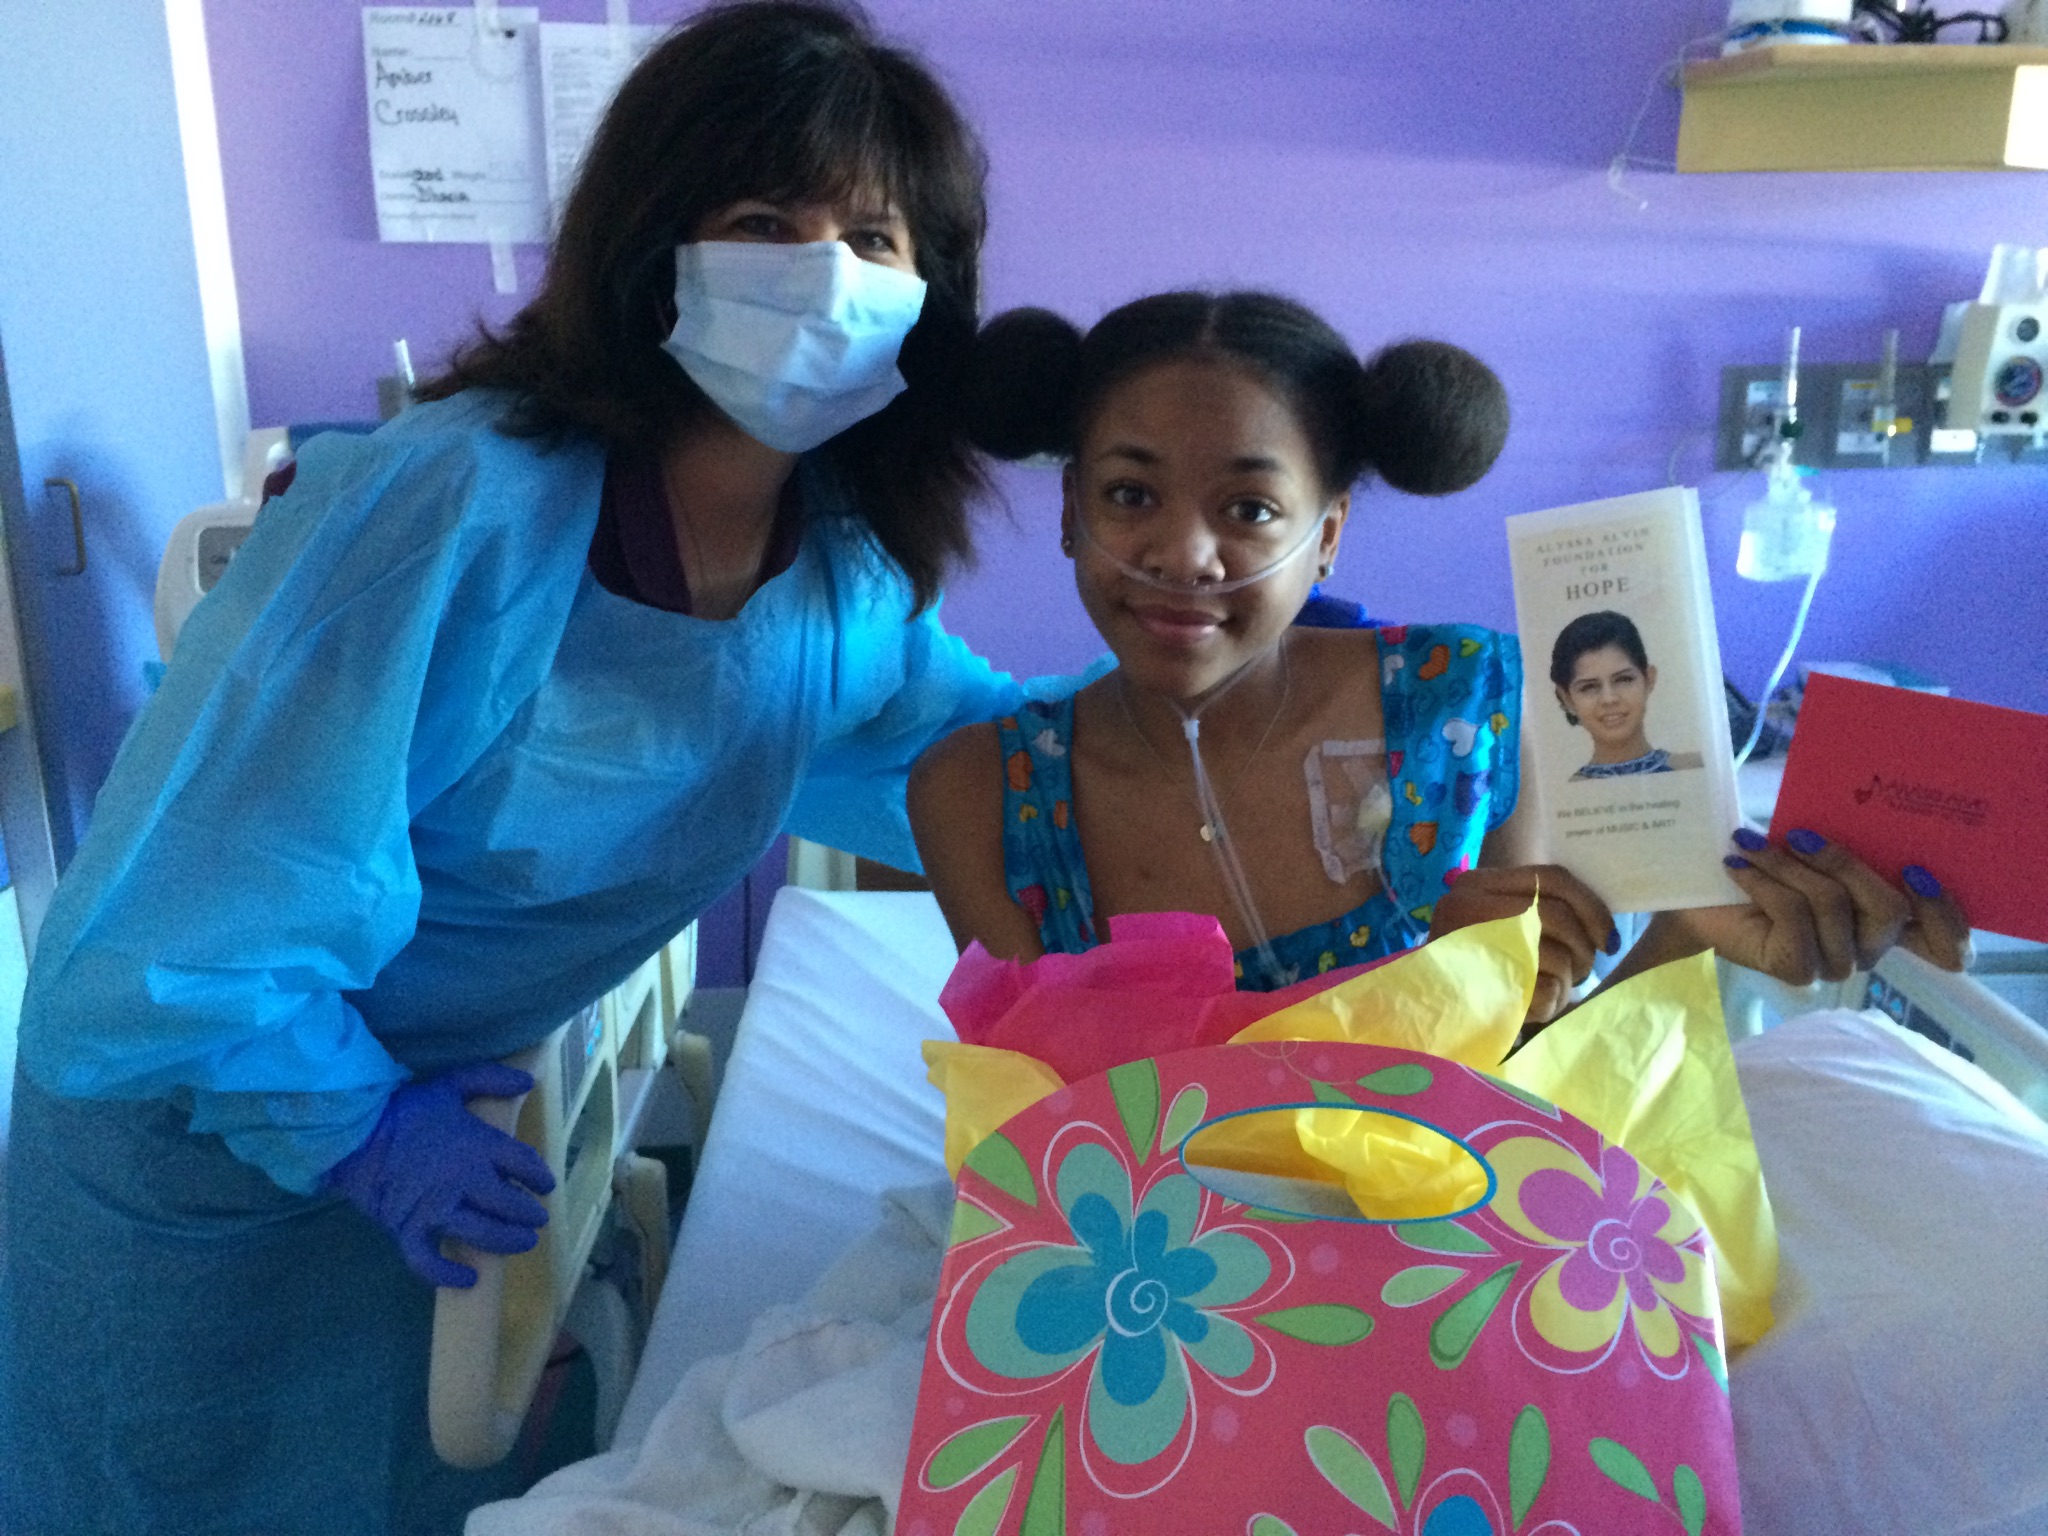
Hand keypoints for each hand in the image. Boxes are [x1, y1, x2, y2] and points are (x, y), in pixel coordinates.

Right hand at [324, 1063, 554, 1288]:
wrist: (352, 1132)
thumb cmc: (404, 1109)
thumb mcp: (450, 1084)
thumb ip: (490, 1078)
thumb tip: (528, 1081)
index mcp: (478, 1144)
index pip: (523, 1164)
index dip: (539, 1177)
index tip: (545, 1186)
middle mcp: (463, 1180)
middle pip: (508, 1203)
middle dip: (529, 1213)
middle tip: (537, 1219)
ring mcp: (435, 1208)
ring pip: (482, 1233)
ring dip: (507, 1241)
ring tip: (524, 1242)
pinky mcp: (407, 1228)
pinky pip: (429, 1260)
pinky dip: (448, 1274)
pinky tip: (469, 1279)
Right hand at [1430, 864, 1617, 1024]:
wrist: (1430, 1010)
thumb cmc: (1472, 964)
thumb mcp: (1498, 921)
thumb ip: (1535, 907)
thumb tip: (1599, 917)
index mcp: (1476, 884)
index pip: (1552, 878)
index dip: (1592, 906)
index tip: (1607, 936)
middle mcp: (1469, 905)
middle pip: (1559, 916)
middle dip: (1585, 946)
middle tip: (1585, 969)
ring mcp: (1475, 945)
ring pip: (1558, 955)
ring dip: (1568, 979)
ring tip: (1555, 990)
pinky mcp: (1484, 985)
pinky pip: (1546, 989)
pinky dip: (1551, 1002)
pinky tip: (1535, 1008)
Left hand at [1663, 827, 1971, 985]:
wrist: (1697, 899)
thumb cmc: (1762, 869)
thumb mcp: (1814, 851)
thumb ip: (1851, 847)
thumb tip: (1869, 804)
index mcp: (1885, 923)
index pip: (1948, 948)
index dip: (1946, 915)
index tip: (1914, 870)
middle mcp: (1869, 950)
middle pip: (1889, 910)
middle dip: (1845, 863)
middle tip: (1800, 834)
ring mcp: (1835, 964)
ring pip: (1834, 905)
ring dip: (1789, 865)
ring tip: (1750, 843)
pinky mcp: (1798, 970)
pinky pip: (1795, 917)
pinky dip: (1764, 881)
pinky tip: (1737, 864)